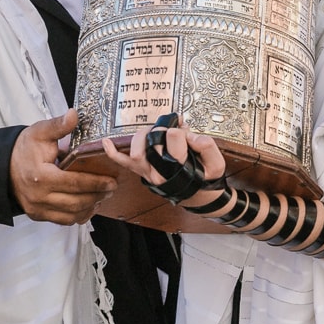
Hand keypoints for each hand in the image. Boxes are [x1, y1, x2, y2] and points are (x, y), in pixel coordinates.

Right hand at [9, 109, 115, 225]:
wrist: (3, 166)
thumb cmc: (23, 149)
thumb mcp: (39, 132)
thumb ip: (58, 125)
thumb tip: (74, 114)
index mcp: (41, 176)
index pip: (75, 183)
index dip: (96, 183)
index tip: (111, 181)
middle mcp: (39, 196)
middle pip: (76, 202)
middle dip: (97, 196)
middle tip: (112, 188)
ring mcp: (38, 209)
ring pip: (72, 214)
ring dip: (90, 207)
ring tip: (102, 196)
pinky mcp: (38, 215)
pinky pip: (63, 220)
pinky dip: (78, 215)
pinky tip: (88, 206)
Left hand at [101, 116, 225, 186]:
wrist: (197, 194)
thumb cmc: (205, 178)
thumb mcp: (216, 164)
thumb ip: (207, 147)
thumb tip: (190, 136)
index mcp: (178, 170)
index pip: (175, 137)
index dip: (183, 131)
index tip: (189, 135)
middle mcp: (159, 172)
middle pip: (155, 141)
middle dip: (165, 130)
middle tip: (174, 131)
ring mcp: (147, 172)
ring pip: (136, 150)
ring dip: (145, 135)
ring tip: (155, 131)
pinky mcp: (141, 171)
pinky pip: (123, 162)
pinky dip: (113, 152)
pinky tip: (106, 142)